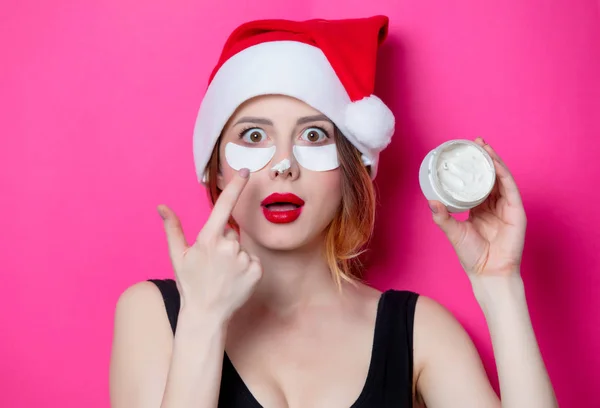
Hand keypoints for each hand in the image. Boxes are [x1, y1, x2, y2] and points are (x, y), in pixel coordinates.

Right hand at [157, 168, 261, 321]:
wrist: (207, 315)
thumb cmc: (190, 284)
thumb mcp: (178, 256)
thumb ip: (172, 228)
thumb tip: (162, 206)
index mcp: (209, 239)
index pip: (224, 206)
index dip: (235, 187)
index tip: (244, 172)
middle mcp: (229, 246)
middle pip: (231, 233)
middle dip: (224, 243)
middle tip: (214, 263)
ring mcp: (244, 259)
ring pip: (242, 248)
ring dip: (235, 256)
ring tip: (223, 274)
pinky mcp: (257, 271)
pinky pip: (253, 261)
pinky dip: (246, 268)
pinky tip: (235, 280)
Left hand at [428, 138, 526, 276]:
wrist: (487, 273)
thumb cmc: (472, 255)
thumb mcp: (453, 231)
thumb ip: (442, 217)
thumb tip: (430, 201)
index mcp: (480, 208)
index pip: (477, 182)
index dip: (472, 167)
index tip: (464, 152)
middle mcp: (494, 205)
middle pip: (490, 176)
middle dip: (484, 158)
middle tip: (475, 142)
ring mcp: (507, 207)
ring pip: (501, 178)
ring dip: (494, 161)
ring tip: (484, 147)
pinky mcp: (516, 212)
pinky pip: (510, 189)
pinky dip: (503, 175)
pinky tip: (495, 164)